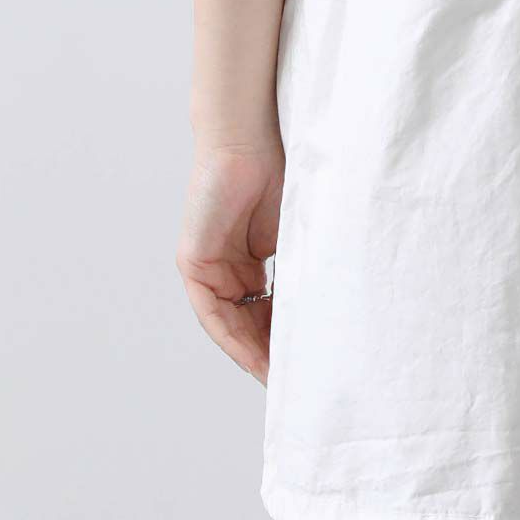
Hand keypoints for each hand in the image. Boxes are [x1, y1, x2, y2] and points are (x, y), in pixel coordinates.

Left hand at [176, 140, 283, 383]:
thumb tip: (325, 307)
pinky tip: (254, 356)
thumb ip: (300, 265)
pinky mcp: (194, 261)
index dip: (284, 340)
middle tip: (296, 382)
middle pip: (248, 323)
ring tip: (280, 378)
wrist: (251, 136)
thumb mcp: (297, 231)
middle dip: (270, 355)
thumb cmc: (281, 169)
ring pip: (230, 324)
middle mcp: (227, 267)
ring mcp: (208, 266)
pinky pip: (212, 311)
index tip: (307, 365)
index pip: (267, 311)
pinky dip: (233, 336)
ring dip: (253, 353)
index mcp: (251, 260)